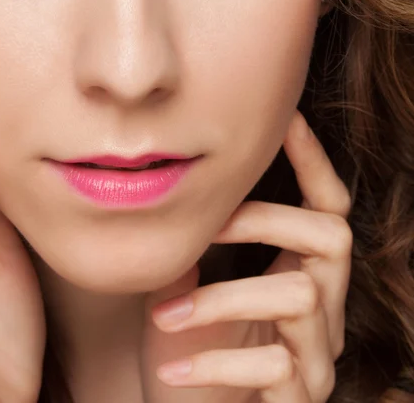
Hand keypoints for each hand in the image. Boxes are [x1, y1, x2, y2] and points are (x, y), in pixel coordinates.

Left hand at [145, 110, 351, 402]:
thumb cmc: (190, 345)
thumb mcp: (187, 285)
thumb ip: (189, 242)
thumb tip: (166, 188)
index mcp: (300, 273)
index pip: (325, 208)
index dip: (313, 161)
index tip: (289, 118)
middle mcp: (323, 310)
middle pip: (330, 237)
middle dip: (262, 218)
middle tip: (204, 225)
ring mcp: (317, 356)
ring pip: (297, 297)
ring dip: (221, 299)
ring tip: (163, 313)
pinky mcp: (299, 399)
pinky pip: (275, 371)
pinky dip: (216, 361)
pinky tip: (171, 370)